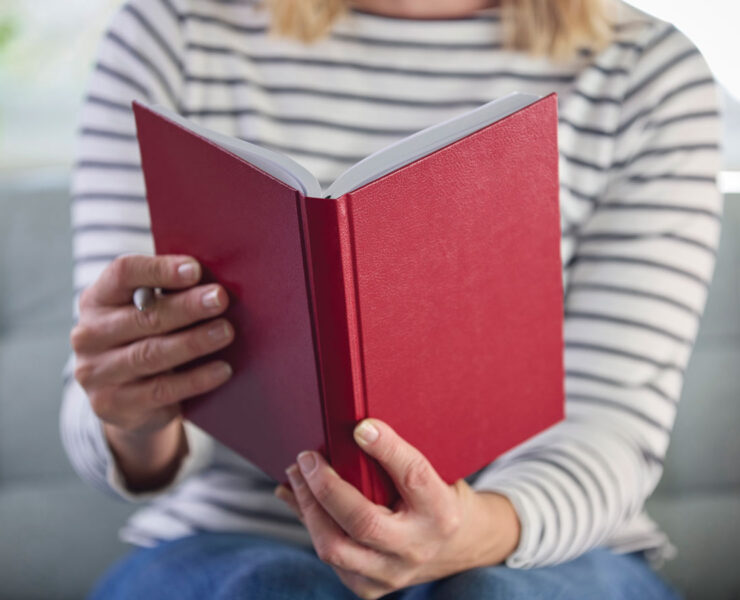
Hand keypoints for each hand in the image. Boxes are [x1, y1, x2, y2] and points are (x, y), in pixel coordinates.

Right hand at [70, 254, 234, 488]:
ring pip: (151, 354)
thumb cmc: (147, 338)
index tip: (194, 270)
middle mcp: (89, 334)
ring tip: (225, 331)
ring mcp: (97, 372)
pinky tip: (222, 369)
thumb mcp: (148, 311)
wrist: (125, 399)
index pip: (123, 274)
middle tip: (220, 299)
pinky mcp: (113, 404)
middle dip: (186, 306)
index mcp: (97, 299)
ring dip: (193, 342)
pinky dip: (195, 379)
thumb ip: (170, 294)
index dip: (159, 270)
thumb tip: (213, 283)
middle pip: (143, 316)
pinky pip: (161, 390)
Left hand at [275, 419, 520, 598]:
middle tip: (307, 457)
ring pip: (335, 548)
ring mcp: (393, 574)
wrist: (460, 547)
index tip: (360, 427)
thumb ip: (398, 459)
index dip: (386, 449)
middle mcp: (417, 547)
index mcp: (440, 511)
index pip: (412, 476)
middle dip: (326, 487)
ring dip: (308, 508)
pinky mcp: (372, 588)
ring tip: (295, 476)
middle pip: (362, 521)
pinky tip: (299, 501)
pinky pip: (331, 559)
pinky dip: (310, 526)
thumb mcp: (434, 475)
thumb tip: (353, 430)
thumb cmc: (438, 498)